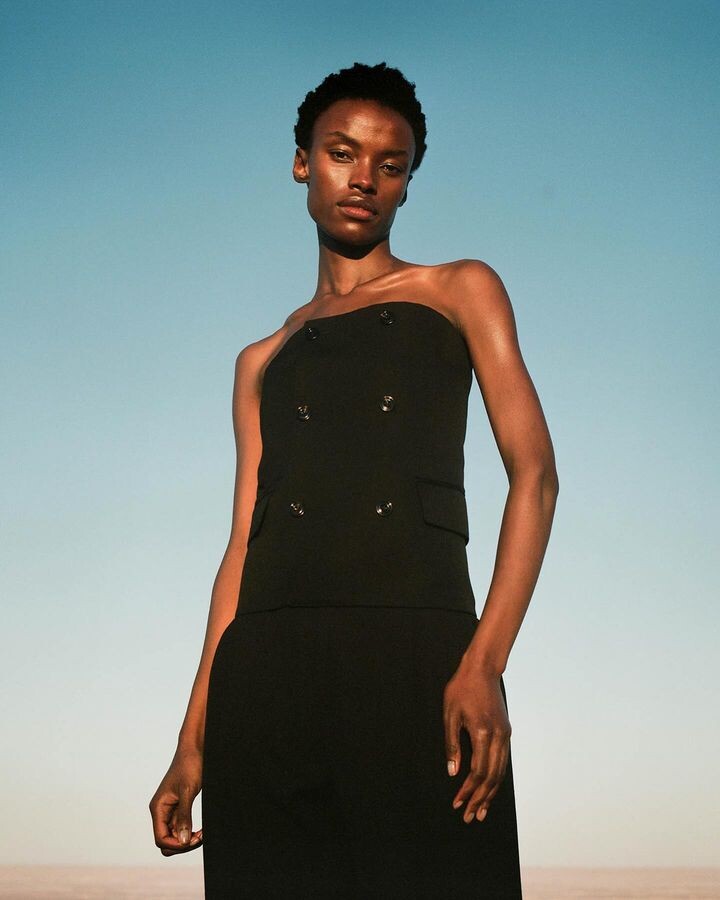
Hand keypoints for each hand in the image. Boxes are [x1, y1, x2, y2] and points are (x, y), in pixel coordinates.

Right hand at [149, 746, 203, 854]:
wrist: (195, 749)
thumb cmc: (190, 766)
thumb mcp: (188, 791)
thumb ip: (184, 816)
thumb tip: (183, 841)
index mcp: (158, 808)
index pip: (161, 838)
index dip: (177, 844)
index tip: (195, 839)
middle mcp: (161, 811)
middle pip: (166, 842)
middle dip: (182, 845)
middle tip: (200, 836)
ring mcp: (169, 811)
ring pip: (174, 837)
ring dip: (187, 839)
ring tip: (203, 833)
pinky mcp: (179, 808)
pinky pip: (181, 828)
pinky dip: (190, 831)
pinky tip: (201, 829)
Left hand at [443, 663, 510, 823]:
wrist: (482, 669)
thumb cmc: (462, 688)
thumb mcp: (450, 714)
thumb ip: (452, 745)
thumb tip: (453, 772)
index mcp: (482, 733)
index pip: (477, 772)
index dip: (467, 791)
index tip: (457, 803)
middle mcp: (498, 737)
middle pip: (491, 777)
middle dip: (480, 799)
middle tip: (470, 817)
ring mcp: (505, 735)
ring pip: (500, 772)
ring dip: (490, 793)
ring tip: (481, 810)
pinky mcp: (506, 732)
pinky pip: (503, 762)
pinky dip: (496, 778)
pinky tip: (490, 788)